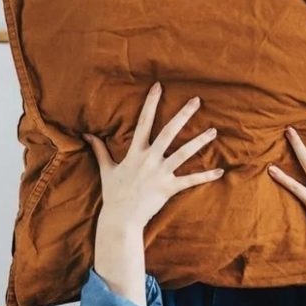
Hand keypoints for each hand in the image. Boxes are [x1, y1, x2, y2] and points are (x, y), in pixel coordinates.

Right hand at [84, 82, 222, 305]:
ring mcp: (160, 173)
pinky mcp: (168, 188)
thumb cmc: (113, 194)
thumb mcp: (106, 169)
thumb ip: (99, 150)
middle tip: (197, 100)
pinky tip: (220, 171)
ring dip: (200, 142)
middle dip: (183, 115)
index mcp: (135, 152)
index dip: (151, 103)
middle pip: (168, 132)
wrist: (120, 219)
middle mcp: (149, 159)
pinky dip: (206, 176)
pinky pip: (190, 181)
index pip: (143, 122)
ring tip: (214, 130)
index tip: (159, 86)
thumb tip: (86, 134)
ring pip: (183, 153)